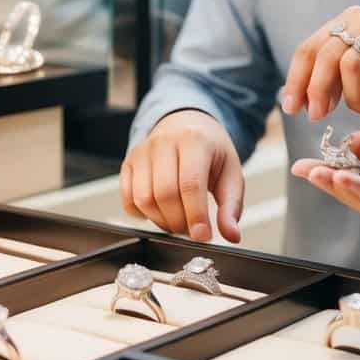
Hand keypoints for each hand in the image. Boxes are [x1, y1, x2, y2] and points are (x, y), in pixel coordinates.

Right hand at [120, 109, 244, 243]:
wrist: (186, 123)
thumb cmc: (210, 149)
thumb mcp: (230, 171)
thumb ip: (231, 205)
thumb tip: (232, 236)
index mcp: (195, 140)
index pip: (191, 184)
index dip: (196, 215)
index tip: (203, 236)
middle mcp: (164, 142)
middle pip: (165, 194)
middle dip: (179, 221)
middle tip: (192, 229)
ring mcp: (142, 151)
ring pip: (144, 199)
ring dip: (161, 221)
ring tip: (178, 221)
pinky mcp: (128, 162)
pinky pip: (127, 198)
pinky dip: (141, 214)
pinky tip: (158, 211)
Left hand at [281, 4, 359, 119]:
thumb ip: (332, 78)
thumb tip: (295, 96)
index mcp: (352, 21)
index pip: (310, 47)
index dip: (297, 79)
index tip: (292, 108)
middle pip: (325, 53)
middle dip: (317, 89)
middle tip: (318, 117)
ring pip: (349, 61)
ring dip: (350, 95)